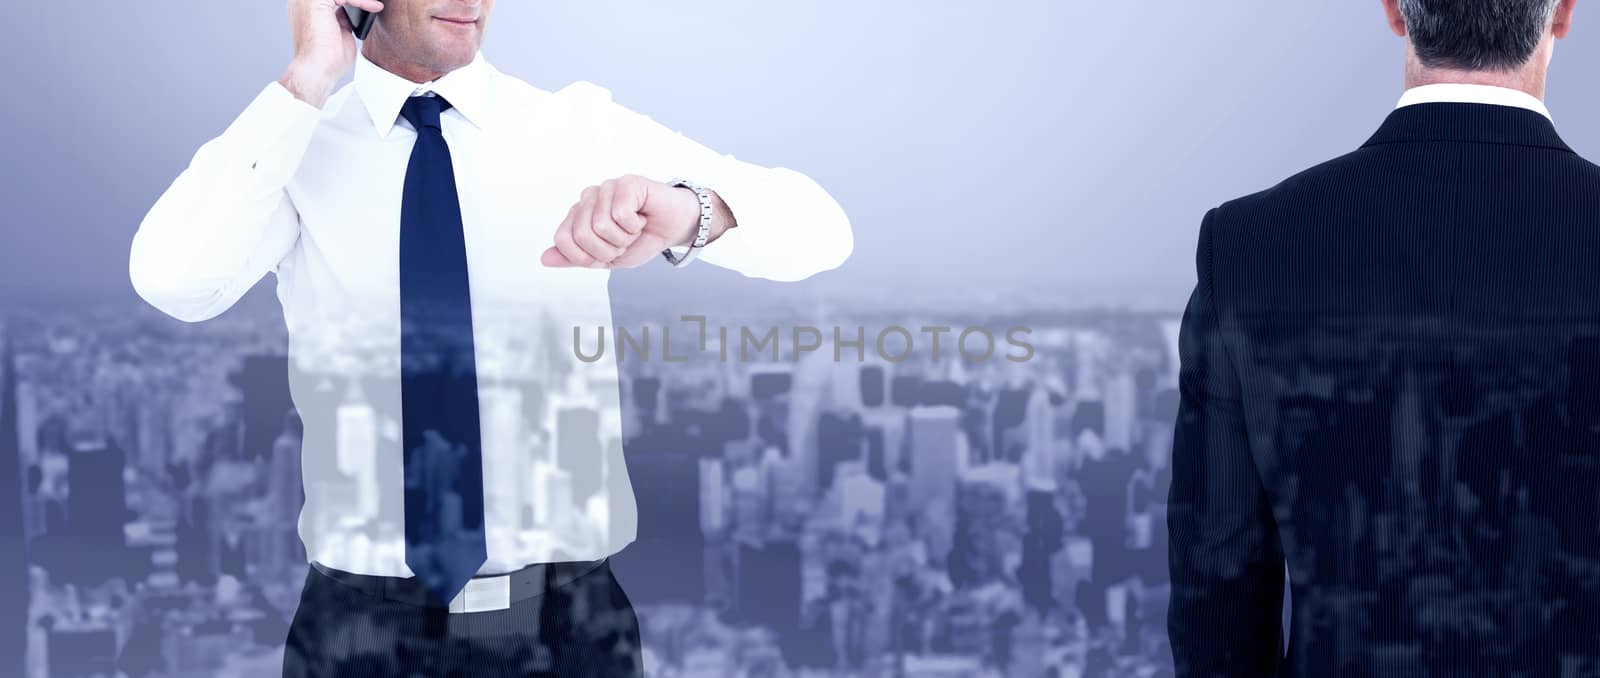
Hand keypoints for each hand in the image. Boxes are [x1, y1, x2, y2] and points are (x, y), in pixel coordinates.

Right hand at [277, 0, 384, 107]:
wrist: (318, 70)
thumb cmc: (327, 59)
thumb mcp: (339, 31)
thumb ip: (342, 18)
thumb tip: (350, 10)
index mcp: (304, 6)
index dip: (352, 1)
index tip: (370, 4)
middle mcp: (301, 0)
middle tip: (373, 4)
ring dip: (360, 0)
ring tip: (375, 6)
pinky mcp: (315, 1)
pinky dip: (360, 1)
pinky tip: (372, 7)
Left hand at [541, 175, 729, 268]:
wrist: (674, 229)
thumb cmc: (642, 240)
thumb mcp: (607, 259)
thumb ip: (576, 258)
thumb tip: (544, 258)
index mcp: (579, 215)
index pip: (563, 240)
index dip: (586, 257)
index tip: (608, 253)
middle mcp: (588, 198)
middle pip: (581, 235)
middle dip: (608, 249)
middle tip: (624, 241)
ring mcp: (606, 188)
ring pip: (601, 225)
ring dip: (624, 237)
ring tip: (634, 229)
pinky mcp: (626, 182)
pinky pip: (620, 214)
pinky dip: (635, 225)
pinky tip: (643, 217)